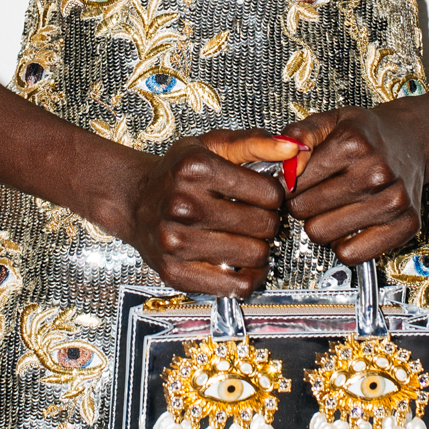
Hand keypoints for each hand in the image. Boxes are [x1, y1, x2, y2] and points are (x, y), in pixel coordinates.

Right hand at [121, 129, 299, 298]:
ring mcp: (176, 241)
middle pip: (264, 226)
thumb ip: (255, 143)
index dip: (275, 195)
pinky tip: (242, 263)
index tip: (263, 195)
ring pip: (254, 256)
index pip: (269, 194)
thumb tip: (294, 147)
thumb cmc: (177, 172)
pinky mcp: (175, 271)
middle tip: (256, 218)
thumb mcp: (212, 145)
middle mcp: (182, 204)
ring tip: (247, 237)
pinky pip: (235, 286)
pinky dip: (249, 278)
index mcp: (195, 168)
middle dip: (268, 222)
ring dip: (259, 249)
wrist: (134, 200)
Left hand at [283, 106, 428, 262]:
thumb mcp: (329, 120)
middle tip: (317, 193)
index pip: (294, 182)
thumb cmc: (367, 134)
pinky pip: (351, 254)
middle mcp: (376, 172)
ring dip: (321, 224)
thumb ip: (298, 133)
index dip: (288, 183)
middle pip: (304, 211)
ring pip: (323, 234)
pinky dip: (343, 244)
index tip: (296, 180)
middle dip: (303, 203)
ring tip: (334, 206)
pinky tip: (349, 224)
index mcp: (353, 143)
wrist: (412, 140)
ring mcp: (394, 200)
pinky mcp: (407, 224)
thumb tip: (286, 166)